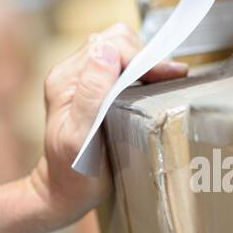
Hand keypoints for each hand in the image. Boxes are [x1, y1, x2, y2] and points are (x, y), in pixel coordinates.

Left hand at [30, 23, 187, 227]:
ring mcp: (79, 79)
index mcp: (65, 80)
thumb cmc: (72, 173)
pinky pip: (119, 64)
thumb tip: (105, 51)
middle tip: (170, 77)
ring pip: (120, 49)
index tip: (168, 74)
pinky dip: (139, 69)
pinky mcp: (90, 88)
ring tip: (163, 80)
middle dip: (146, 56)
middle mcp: (69, 74)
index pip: (110, 45)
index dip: (142, 58)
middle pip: (116, 41)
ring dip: (144, 61)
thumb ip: (91, 93)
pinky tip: (150, 84)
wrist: (63, 191)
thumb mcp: (81, 137)